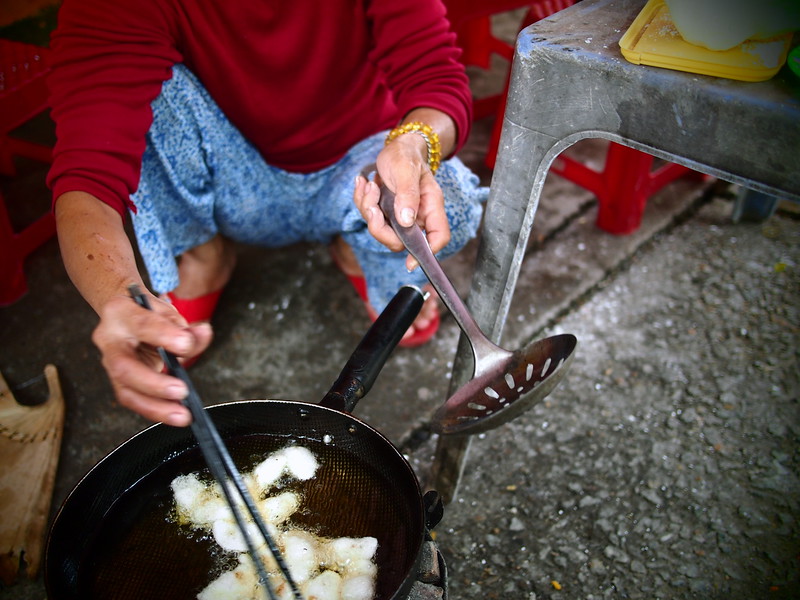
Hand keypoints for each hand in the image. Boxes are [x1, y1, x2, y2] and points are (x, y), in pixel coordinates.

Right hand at [91, 291, 212, 425]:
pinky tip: (174, 414)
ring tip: (182, 415)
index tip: (186, 344)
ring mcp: (110, 363)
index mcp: (121, 313)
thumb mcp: (168, 313)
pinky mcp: (118, 381)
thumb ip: (187, 328)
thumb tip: (202, 334)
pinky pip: (134, 400)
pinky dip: (156, 410)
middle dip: (154, 383)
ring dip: (156, 407)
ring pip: (126, 391)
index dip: (164, 336)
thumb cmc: (148, 314)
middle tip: (182, 390)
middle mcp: (109, 339)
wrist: (125, 315)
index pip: (142, 325)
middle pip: (124, 367)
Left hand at [354, 133, 450, 270]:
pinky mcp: (385, 213)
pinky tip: (363, 183)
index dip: (427, 253)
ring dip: (368, 208)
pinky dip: (362, 200)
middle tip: (372, 204)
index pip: (438, 237)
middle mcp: (417, 216)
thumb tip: (407, 221)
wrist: (397, 147)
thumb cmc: (406, 156)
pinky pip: (369, 217)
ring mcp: (399, 216)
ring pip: (381, 230)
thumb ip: (408, 194)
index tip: (410, 263)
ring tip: (369, 185)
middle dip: (380, 226)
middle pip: (401, 241)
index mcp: (431, 207)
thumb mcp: (406, 170)